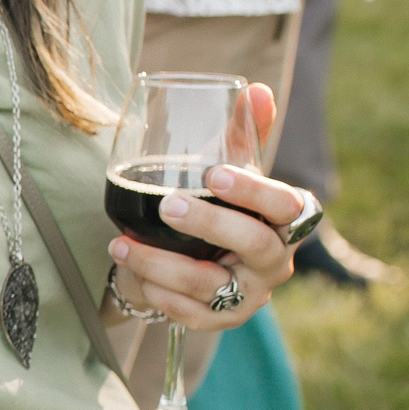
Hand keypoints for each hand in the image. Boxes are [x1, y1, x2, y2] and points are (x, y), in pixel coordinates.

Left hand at [107, 86, 303, 332]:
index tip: (215, 174)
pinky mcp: (222, 320)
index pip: (287, 205)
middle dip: (208, 224)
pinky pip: (191, 313)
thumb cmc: (222, 206)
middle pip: (253, 244)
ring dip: (161, 264)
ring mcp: (251, 294)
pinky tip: (134, 275)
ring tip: (120, 245)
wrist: (197, 259)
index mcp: (288, 220)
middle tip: (167, 205)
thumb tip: (253, 89)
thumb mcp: (231, 168)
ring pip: (209, 284)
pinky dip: (159, 293)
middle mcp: (277, 260)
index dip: (255, 192)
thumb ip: (243, 132)